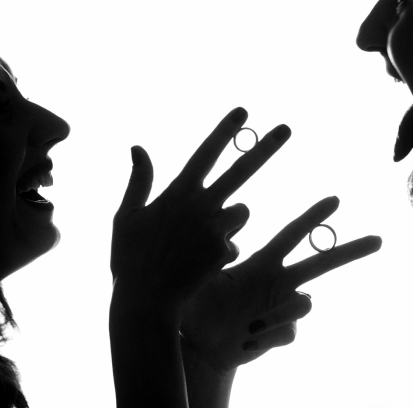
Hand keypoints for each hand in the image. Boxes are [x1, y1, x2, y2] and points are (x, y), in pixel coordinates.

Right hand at [111, 107, 291, 305]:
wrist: (145, 301)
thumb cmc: (129, 258)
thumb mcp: (126, 216)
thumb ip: (139, 181)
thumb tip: (138, 147)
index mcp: (177, 193)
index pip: (206, 153)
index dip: (224, 131)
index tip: (243, 111)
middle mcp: (201, 206)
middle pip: (241, 171)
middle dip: (265, 148)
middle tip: (286, 128)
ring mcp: (215, 229)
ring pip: (242, 212)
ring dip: (231, 219)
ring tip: (202, 239)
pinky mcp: (224, 252)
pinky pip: (234, 243)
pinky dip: (222, 249)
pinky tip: (201, 264)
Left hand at [180, 196, 381, 373]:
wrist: (198, 343)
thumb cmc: (195, 304)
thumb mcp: (201, 275)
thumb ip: (213, 255)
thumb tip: (228, 238)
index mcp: (263, 262)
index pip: (292, 235)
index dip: (314, 217)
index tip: (335, 200)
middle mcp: (279, 281)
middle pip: (322, 263)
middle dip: (350, 251)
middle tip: (378, 239)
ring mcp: (283, 308)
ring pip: (306, 303)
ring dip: (281, 312)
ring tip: (253, 324)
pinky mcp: (283, 333)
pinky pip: (291, 332)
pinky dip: (269, 337)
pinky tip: (248, 341)